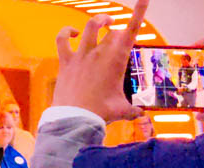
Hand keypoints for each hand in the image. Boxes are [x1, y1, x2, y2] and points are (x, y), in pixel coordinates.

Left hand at [50, 0, 149, 122]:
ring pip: (90, 25)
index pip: (131, 31)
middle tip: (119, 42)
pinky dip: (66, 32)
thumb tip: (140, 115)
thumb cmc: (101, 113)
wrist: (76, 119)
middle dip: (118, 34)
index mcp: (117, 60)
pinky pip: (62, 39)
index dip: (139, 12)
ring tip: (105, 21)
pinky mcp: (66, 61)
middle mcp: (100, 52)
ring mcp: (82, 55)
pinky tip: (72, 33)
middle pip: (113, 32)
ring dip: (99, 20)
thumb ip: (133, 110)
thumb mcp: (122, 110)